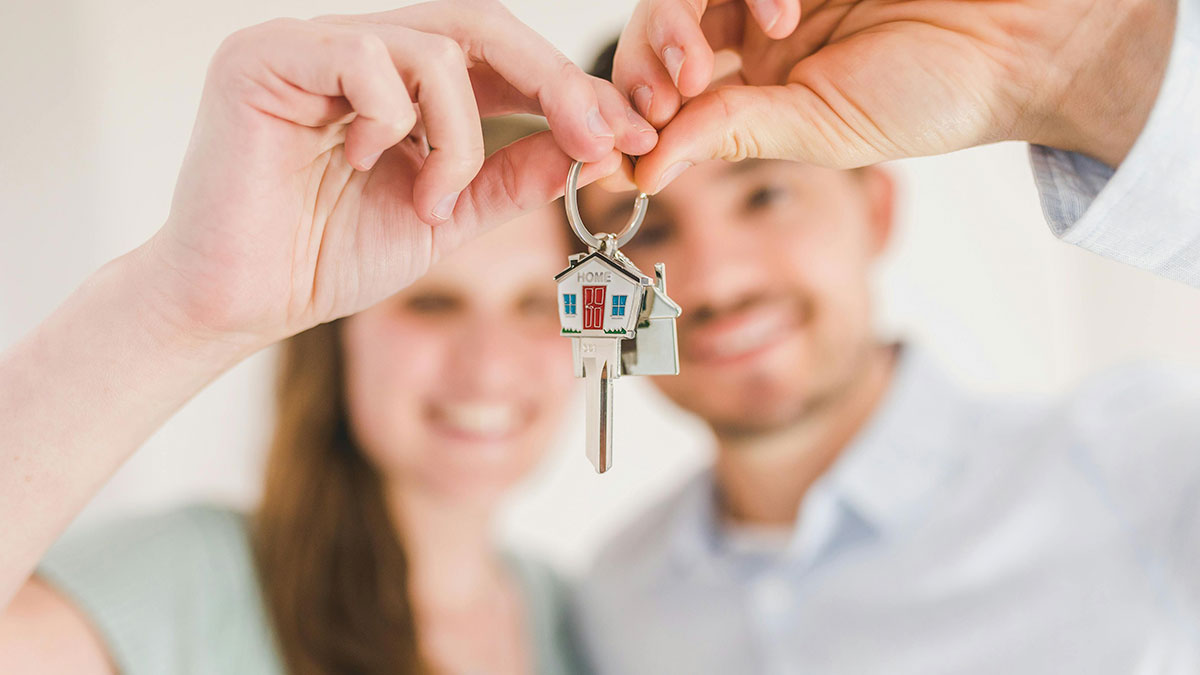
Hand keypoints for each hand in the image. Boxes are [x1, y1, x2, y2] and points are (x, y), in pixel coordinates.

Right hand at [150, 1, 655, 347]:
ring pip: (434, 47)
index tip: (626, 137)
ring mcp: (312, 45)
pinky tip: (364, 165)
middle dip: (553, 83)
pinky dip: (392, 121)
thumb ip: (510, 176)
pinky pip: (366, 58)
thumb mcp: (447, 216)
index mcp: (400, 82)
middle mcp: (359, 49)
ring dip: (459, 137)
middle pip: (480, 26)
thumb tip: (587, 145)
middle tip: (598, 137)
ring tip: (432, 200)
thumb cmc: (328, 257)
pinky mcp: (267, 56)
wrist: (240, 303)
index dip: (567, 90)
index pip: (498, 57)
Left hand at [613, 0, 1173, 192]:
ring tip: (715, 60)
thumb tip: (641, 170)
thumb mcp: (821, 131)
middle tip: (667, 93)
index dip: (635, 105)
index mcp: (757, 81)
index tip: (624, 141)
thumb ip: (732, 135)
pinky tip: (785, 14)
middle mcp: (757, 26)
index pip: (668, 85)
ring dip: (684, 21)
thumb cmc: (935, 95)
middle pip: (664, 24)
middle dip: (649, 59)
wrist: (1024, 41)